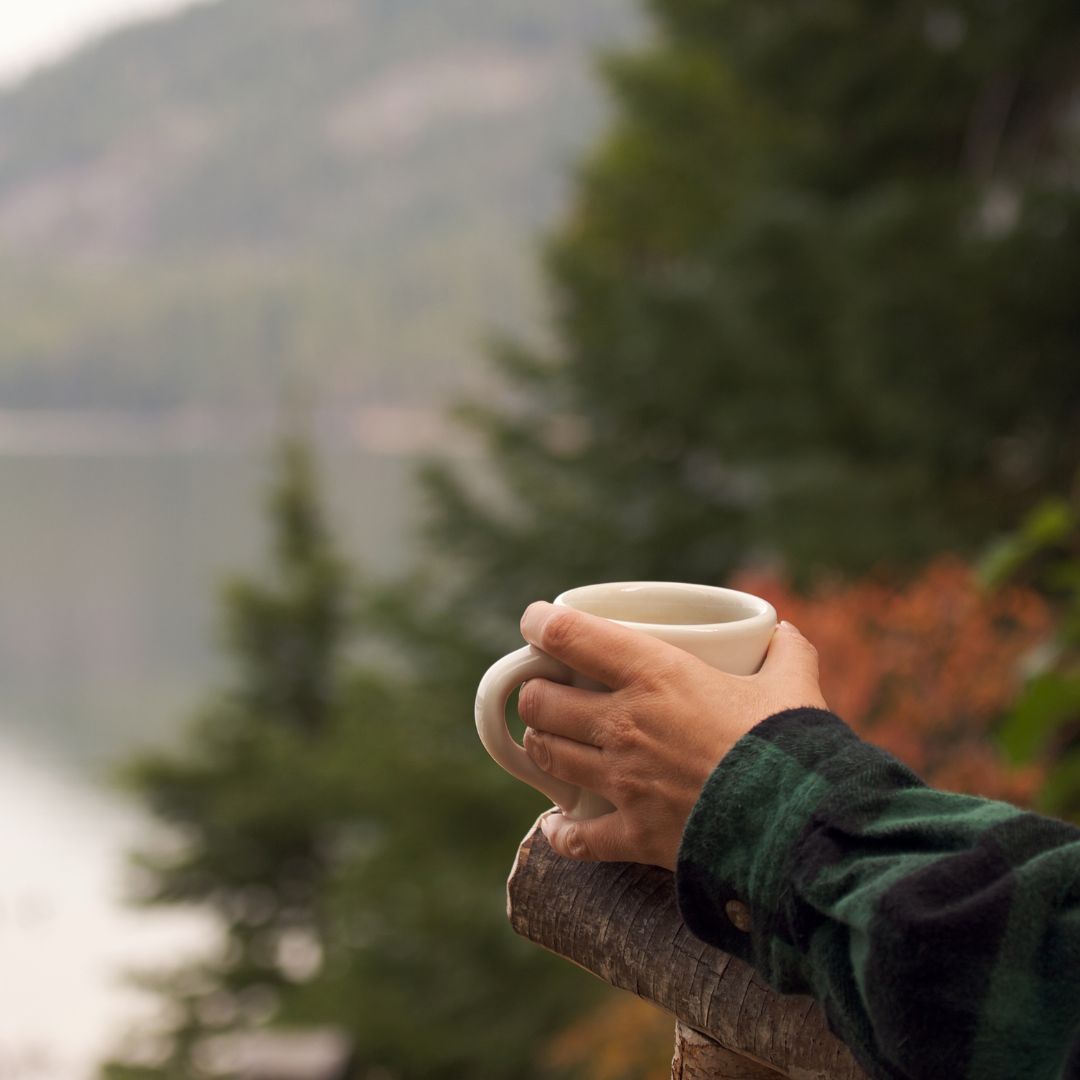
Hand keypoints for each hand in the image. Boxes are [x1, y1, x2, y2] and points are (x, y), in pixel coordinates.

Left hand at [518, 602, 826, 870]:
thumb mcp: (795, 685)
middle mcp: (624, 724)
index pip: (569, 635)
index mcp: (655, 674)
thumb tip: (786, 633)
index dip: (540, 624)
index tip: (535, 622)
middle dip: (536, 693)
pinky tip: (559, 825)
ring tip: (551, 741)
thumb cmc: (793, 746)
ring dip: (542, 745)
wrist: (802, 827)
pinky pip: (576, 837)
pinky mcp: (633, 835)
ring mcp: (623, 781)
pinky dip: (561, 832)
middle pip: (540, 701)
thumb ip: (787, 653)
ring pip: (547, 756)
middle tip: (548, 692)